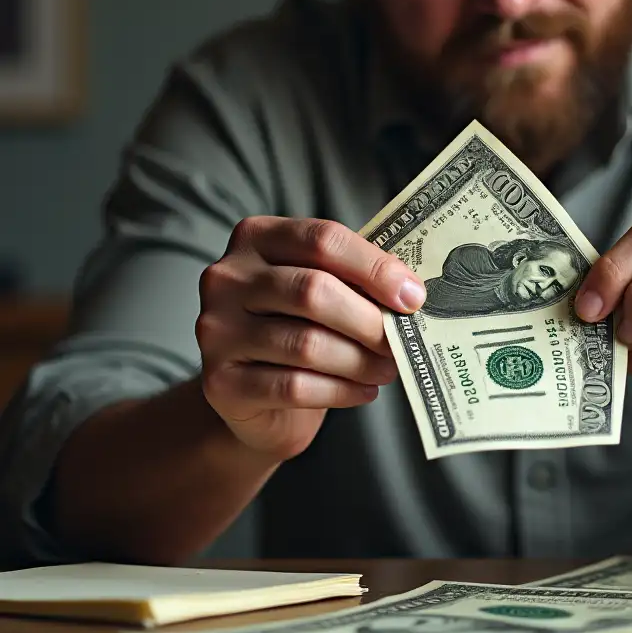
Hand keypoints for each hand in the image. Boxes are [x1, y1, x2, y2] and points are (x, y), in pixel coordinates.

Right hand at [197, 216, 424, 459]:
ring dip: (360, 360)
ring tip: (388, 368)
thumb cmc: (299, 325)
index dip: (374, 267)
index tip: (413, 296)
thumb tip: (410, 293)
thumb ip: (355, 279)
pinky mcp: (220, 382)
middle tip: (401, 341)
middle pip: (312, 290)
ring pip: (306, 344)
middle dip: (368, 319)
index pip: (322, 239)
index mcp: (256, 237)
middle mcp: (227, 277)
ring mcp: (216, 330)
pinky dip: (340, 390)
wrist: (255, 395)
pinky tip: (364, 390)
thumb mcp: (322, 288)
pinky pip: (294, 386)